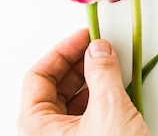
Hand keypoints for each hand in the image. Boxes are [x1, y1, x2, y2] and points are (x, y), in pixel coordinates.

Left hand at [17, 29, 149, 135]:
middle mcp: (46, 135)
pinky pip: (85, 112)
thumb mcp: (109, 110)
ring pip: (70, 99)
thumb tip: (99, 50)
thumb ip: (103, 73)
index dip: (61, 52)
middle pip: (53, 87)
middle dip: (77, 63)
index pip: (38, 77)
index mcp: (36, 128)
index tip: (83, 37)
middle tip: (98, 46)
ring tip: (110, 63)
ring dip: (90, 78)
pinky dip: (99, 94)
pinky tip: (115, 84)